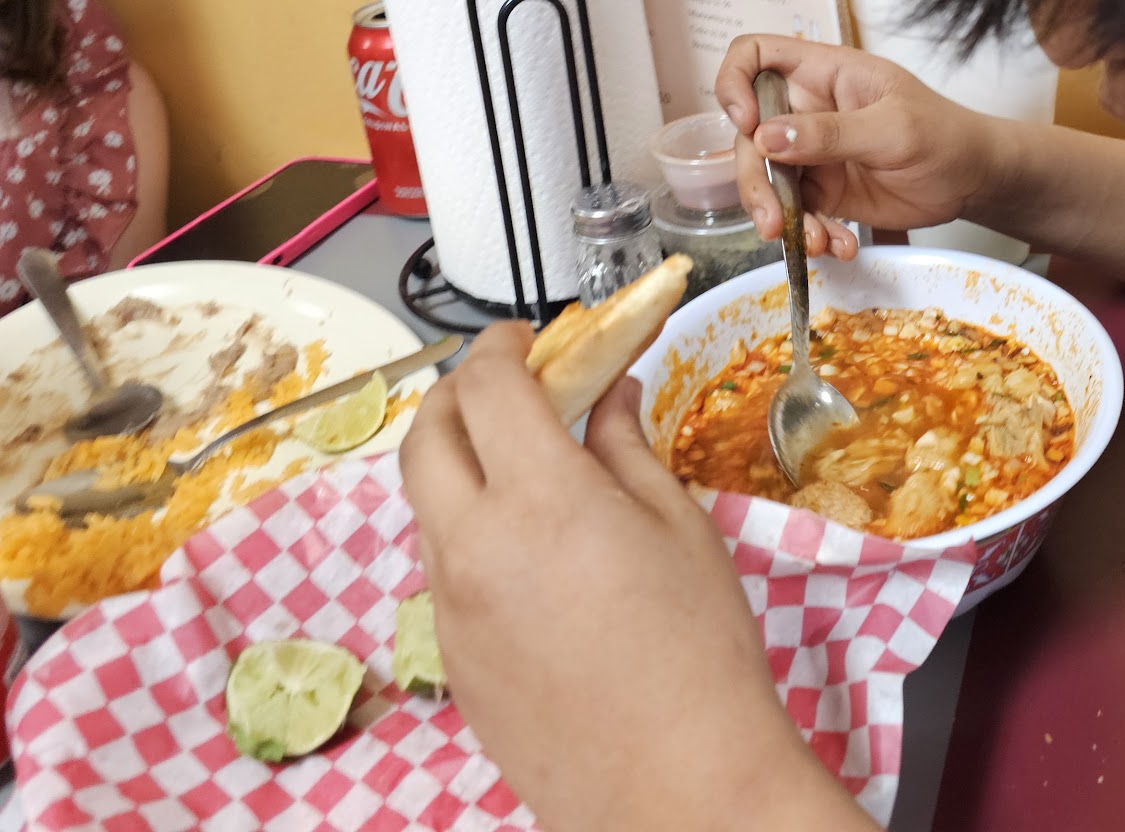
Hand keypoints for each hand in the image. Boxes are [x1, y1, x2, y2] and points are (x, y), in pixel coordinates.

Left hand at [400, 327, 870, 831]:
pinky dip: (469, 532)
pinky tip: (531, 553)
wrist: (674, 784)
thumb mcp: (680, 527)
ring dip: (460, 464)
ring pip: (427, 505)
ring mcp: (450, 607)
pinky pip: (443, 569)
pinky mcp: (452, 659)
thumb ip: (626, 447)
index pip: (488, 386)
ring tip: (525, 469)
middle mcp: (472, 545)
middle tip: (508, 385)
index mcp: (537, 499)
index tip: (529, 339)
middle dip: (459, 393)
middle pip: (426, 436)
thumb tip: (611, 393)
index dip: (503, 346)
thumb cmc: (698, 650)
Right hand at [714, 36, 1000, 258]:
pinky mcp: (825, 192)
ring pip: (768, 181)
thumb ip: (830, 132)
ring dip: (781, 217)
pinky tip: (839, 245)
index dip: (735, 82)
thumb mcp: (892, 129)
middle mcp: (808, 110)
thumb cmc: (944, 134)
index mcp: (824, 74)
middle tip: (773, 220)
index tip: (745, 121)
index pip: (754, 56)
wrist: (974, 181)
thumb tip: (766, 136)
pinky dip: (811, 234)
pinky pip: (799, 214)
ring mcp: (813, 153)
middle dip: (756, 181)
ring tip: (812, 242)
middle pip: (750, 135)